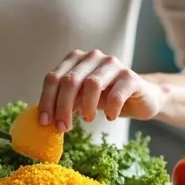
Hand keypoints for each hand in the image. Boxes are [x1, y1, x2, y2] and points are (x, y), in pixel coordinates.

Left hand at [38, 49, 166, 131]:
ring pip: (91, 84)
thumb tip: (45, 119)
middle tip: (63, 127)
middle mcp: (93, 57)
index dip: (46, 101)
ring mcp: (113, 64)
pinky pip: (116, 95)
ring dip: (86, 107)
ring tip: (88, 119)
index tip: (45, 122)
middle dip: (63, 107)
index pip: (53, 78)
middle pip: (70, 81)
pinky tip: (110, 117)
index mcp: (75, 59)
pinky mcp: (131, 76)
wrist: (140, 97)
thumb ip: (64, 101)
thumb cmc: (105, 97)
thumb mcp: (80, 98)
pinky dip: (110, 109)